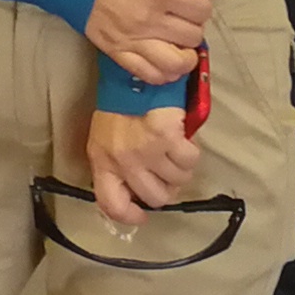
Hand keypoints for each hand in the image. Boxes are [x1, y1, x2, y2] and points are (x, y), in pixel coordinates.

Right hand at [84, 0, 217, 84]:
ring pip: (176, 63)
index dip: (201, 4)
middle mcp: (150, 20)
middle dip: (193, 26)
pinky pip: (149, 74)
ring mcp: (133, 40)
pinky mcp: (117, 52)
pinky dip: (164, 73)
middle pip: (192, 36)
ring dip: (185, 56)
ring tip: (180, 45)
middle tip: (182, 17)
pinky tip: (166, 61)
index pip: (202, 10)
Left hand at [88, 102, 203, 227]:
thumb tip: (137, 193)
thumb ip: (116, 166)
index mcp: (103, 162)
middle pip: (156, 198)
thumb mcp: (106, 140)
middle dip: (166, 188)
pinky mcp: (168, 138)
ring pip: (178, 180)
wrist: (131, 78)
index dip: (129, 216)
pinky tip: (183, 139)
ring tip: (174, 150)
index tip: (142, 216)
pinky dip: (191, 151)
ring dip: (181, 168)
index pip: (112, 204)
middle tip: (167, 172)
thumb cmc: (119, 109)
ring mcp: (147, 152)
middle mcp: (124, 162)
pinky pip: (190, 160)